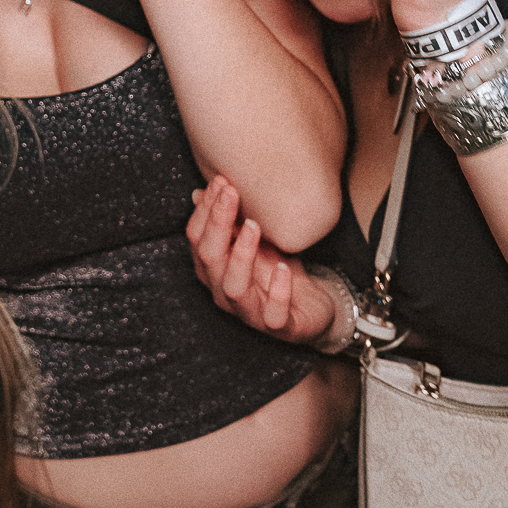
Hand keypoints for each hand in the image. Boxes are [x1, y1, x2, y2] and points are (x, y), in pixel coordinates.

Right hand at [186, 176, 338, 340]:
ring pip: (234, 288)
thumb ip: (232, 220)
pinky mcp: (279, 327)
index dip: (205, 210)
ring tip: (254, 226)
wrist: (311, 307)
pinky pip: (273, 315)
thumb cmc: (277, 270)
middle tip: (232, 192)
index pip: (196, 239)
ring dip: (241, 255)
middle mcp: (224, 292)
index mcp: (214, 270)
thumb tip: (203, 190)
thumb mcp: (256, 240)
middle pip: (209, 259)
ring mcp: (249, 312)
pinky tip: (282, 268)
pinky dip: (278, 291)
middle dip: (218, 223)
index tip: (221, 181)